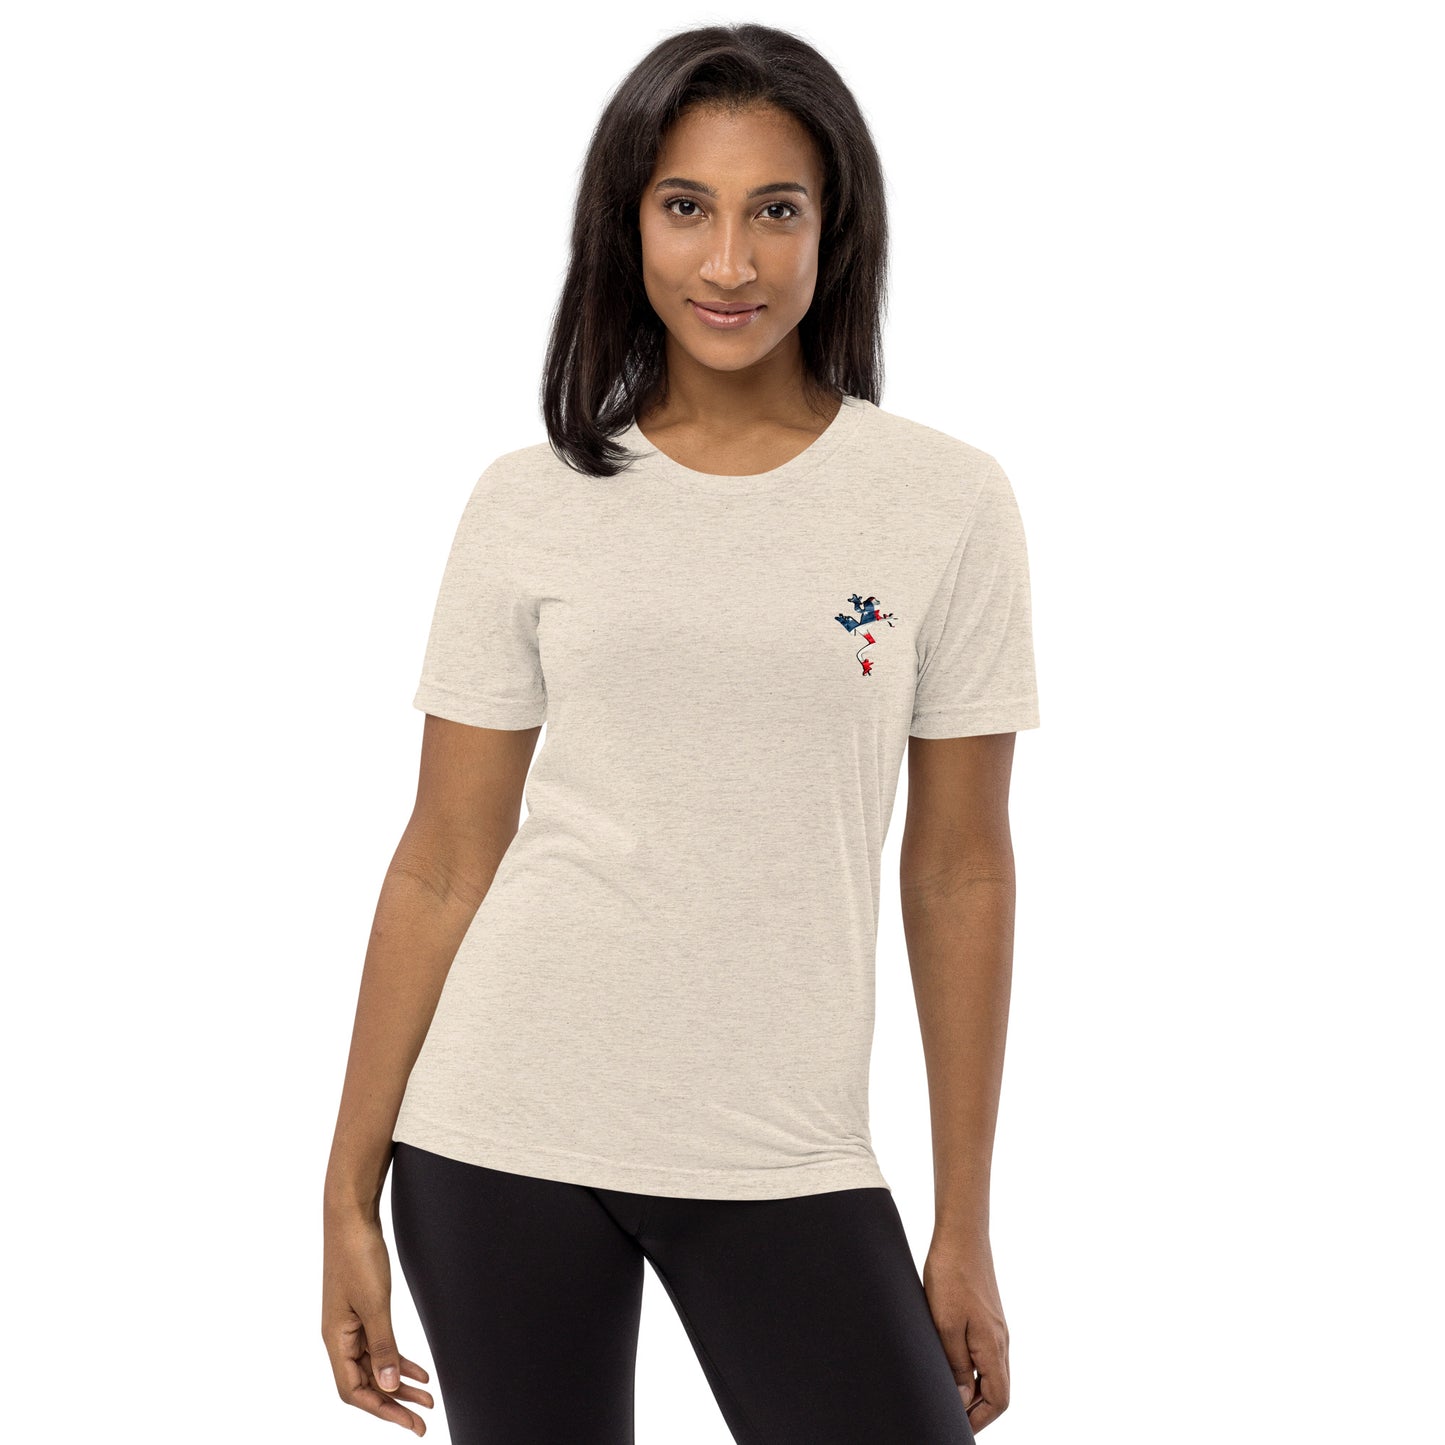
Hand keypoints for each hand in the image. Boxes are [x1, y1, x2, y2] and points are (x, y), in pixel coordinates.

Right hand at [323, 1208, 433, 1434]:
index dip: (381, 1409)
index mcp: (335, 1339)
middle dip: (395, 1403)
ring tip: (428, 1398)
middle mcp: (340, 1337)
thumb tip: (390, 1386)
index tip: (409, 1422)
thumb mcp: (374, 1303)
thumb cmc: (357, 1255)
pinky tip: (419, 1371)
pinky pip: (380, 1345)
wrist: (352, 1216)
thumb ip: (383, 1345)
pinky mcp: (362, 1310)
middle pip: (366, 1382)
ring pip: (376, 1365)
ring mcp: (350, 1324)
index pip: (354, 1390)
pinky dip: (399, 1358)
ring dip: (400, 1383)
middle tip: (423, 1420)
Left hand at [922, 1231, 1009, 1429]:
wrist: (962, 1234)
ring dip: (974, 1390)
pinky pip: (986, 1354)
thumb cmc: (951, 1275)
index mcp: (993, 1346)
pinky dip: (973, 1370)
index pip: (998, 1399)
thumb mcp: (945, 1323)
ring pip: (992, 1373)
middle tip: (948, 1415)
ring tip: (947, 1396)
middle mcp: (1000, 1341)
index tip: (956, 1427)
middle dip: (976, 1410)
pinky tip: (952, 1365)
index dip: (979, 1419)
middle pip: (998, 1391)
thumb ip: (956, 1364)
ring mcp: (996, 1328)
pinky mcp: (988, 1317)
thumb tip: (963, 1400)